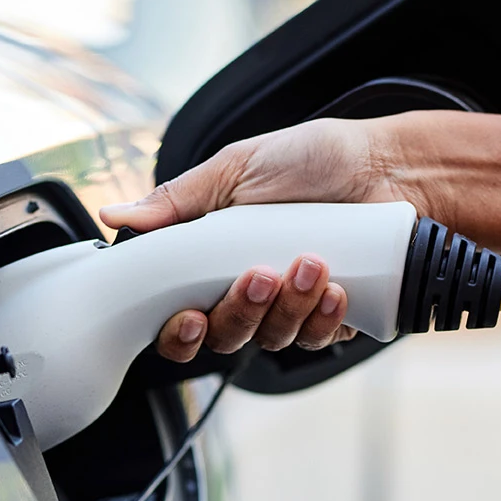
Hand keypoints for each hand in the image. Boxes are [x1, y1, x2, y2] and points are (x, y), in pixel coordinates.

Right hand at [101, 119, 435, 361]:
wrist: (386, 166)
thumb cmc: (312, 160)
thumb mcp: (235, 169)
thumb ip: (176, 201)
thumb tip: (114, 216)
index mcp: (210, 262)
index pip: (178, 318)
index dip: (176, 332)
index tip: (188, 316)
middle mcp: (247, 291)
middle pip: (223, 336)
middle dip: (240, 311)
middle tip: (261, 273)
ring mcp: (290, 308)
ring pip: (271, 339)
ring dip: (288, 307)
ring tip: (312, 262)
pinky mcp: (333, 317)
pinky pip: (318, 339)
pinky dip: (323, 319)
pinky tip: (335, 289)